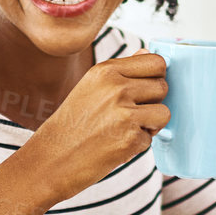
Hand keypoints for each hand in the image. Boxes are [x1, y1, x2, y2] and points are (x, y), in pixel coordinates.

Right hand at [22, 52, 168, 201]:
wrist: (51, 160)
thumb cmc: (69, 127)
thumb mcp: (90, 87)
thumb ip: (122, 71)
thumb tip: (147, 54)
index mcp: (105, 71)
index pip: (155, 62)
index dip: (156, 77)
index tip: (145, 89)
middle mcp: (116, 88)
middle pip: (163, 86)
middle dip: (153, 102)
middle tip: (130, 114)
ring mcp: (124, 113)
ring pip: (164, 112)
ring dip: (150, 125)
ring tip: (124, 129)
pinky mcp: (130, 139)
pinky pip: (151, 138)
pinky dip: (137, 145)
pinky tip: (115, 145)